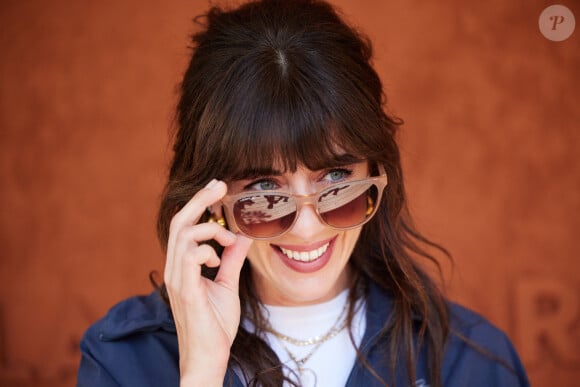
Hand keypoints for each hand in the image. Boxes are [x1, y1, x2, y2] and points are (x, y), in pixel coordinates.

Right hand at [163, 179, 252, 384]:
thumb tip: (243, 237)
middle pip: (178, 222)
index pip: (184, 226)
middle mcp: (174, 269)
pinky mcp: (185, 289)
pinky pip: (190, 255)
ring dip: (209, 228)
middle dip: (199, 200)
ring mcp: (177, 278)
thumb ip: (231, 260)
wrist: (207, 357)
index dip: (198, 205)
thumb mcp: (227, 285)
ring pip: (182, 234)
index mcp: (182, 266)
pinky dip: (207, 249)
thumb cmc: (214, 325)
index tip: (218, 189)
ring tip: (228, 237)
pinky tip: (218, 258)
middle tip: (219, 185)